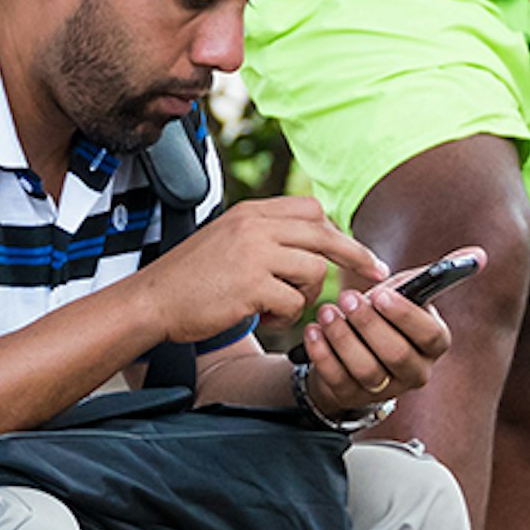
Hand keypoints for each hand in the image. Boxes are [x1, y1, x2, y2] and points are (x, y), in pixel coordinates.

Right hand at [136, 196, 384, 350]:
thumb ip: (266, 235)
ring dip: (308, 297)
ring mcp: (253, 253)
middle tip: (377, 274)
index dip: (338, 233)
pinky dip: (287, 317)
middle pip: (325, 234)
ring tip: (282, 307)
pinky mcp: (251, 285)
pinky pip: (294, 302)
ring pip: (314, 272)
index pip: (311, 210)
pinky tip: (265, 318)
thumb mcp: (229, 239)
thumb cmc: (191, 278)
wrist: (152, 300)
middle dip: (356, 257)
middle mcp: (255, 226)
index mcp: (252, 212)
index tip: (358, 253)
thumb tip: (315, 241)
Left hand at [296, 276, 452, 415]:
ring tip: (327, 313)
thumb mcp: (407, 294)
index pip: (430, 335)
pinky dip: (322, 354)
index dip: (405, 316)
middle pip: (397, 354)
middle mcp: (414, 371)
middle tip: (348, 299)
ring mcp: (383, 389)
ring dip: (344, 338)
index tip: (381, 295)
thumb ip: (435, 275)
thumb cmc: (384, 317)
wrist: (352, 350)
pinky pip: (337, 379)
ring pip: (367, 370)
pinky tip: (314, 330)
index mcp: (433, 344)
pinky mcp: (351, 396)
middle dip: (370, 325)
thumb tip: (480, 254)